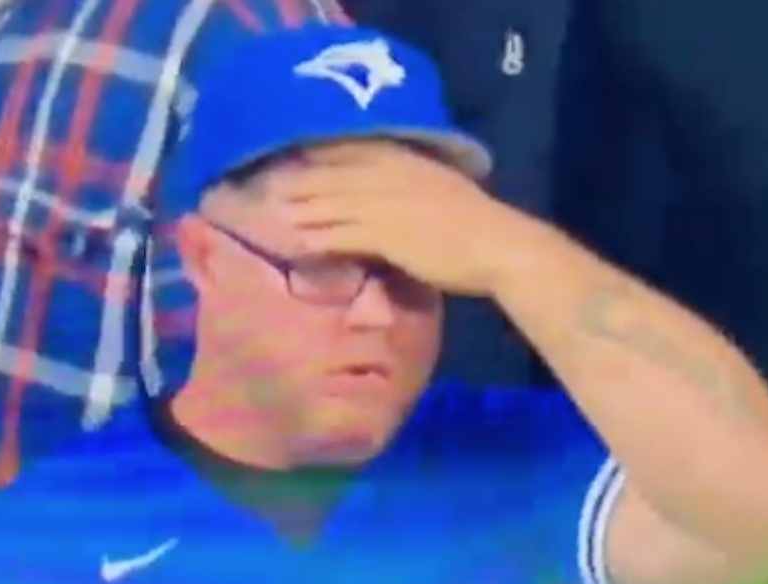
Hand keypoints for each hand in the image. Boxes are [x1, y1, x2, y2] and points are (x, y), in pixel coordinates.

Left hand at [274, 143, 548, 296]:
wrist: (498, 247)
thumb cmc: (477, 225)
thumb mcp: (442, 189)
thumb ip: (413, 187)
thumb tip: (393, 195)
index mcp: (407, 161)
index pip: (353, 152)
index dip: (321, 156)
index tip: (295, 157)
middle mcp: (391, 175)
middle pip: (334, 174)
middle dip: (301, 180)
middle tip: (269, 185)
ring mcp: (385, 204)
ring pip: (332, 202)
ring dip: (301, 207)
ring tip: (273, 212)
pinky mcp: (384, 233)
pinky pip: (341, 233)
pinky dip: (318, 237)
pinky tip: (299, 242)